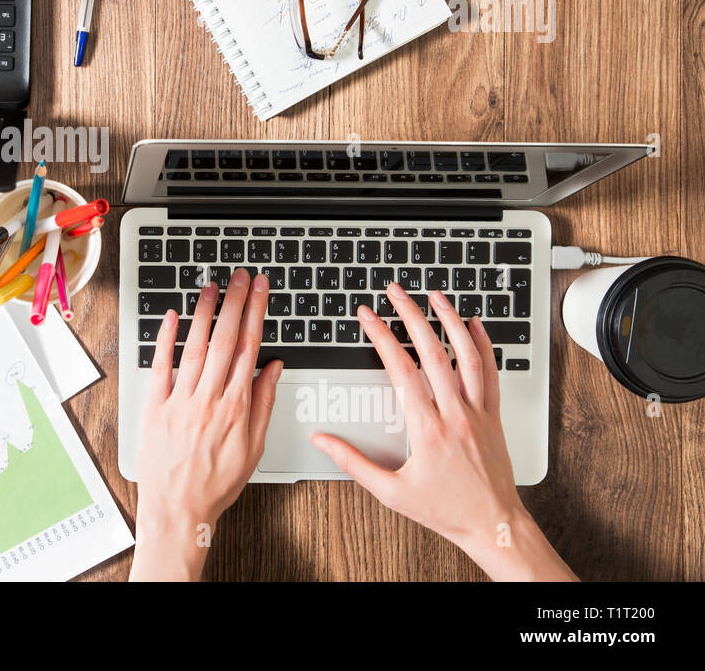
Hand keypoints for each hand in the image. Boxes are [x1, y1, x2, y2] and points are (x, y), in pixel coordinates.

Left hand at [129, 270, 283, 580]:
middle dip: (235, 302)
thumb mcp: (254, 448)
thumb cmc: (216, 483)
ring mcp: (180, 401)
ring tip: (212, 287)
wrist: (179, 509)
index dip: (256, 313)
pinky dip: (166, 339)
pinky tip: (172, 316)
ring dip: (205, 313)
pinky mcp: (154, 407)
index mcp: (237, 407)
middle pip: (225, 340)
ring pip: (195, 347)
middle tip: (241, 276)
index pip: (250, 347)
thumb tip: (273, 368)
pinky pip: (161, 366)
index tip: (260, 290)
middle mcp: (209, 399)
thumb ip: (264, 404)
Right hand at [312, 282, 575, 580]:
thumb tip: (323, 441)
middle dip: (412, 315)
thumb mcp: (391, 491)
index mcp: (427, 429)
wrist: (492, 524)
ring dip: (450, 320)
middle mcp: (455, 414)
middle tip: (396, 292)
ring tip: (436, 296)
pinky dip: (483, 345)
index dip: (381, 337)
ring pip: (466, 356)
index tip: (368, 317)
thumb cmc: (445, 510)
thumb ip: (353, 462)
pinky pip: (491, 373)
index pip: (401, 369)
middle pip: (433, 352)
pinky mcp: (494, 416)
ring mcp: (478, 412)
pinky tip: (475, 326)